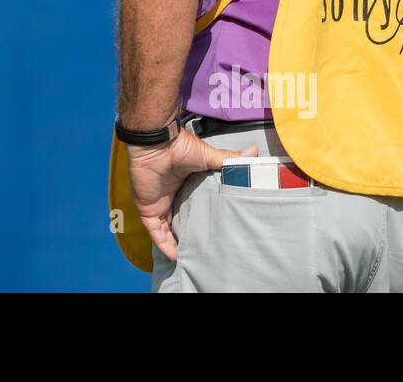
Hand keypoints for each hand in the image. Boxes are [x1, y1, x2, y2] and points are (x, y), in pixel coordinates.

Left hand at [126, 132, 256, 260]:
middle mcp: (170, 195)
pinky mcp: (147, 209)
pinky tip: (174, 256)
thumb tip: (255, 152)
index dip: (200, 217)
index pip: (191, 205)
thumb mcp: (209, 156)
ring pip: (166, 229)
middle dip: (187, 234)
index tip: (214, 230)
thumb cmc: (181, 147)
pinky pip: (154, 231)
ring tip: (190, 258)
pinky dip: (162, 244)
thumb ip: (228, 159)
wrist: (157, 144)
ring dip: (175, 243)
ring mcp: (157, 203)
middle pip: (178, 219)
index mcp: (184, 183)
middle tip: (203, 249)